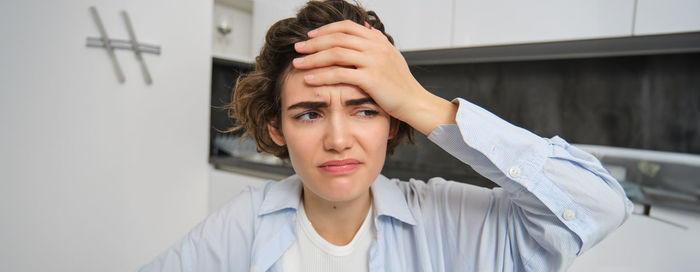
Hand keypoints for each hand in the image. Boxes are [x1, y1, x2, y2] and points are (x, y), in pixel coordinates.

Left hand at [292, 20, 455, 134]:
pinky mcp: (371, 78)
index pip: (346, 27)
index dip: (326, 30)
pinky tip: (310, 79)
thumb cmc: (401, 84)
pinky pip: (339, 73)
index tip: (310, 36)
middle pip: (337, 38)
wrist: (414, 102)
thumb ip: (377, 42)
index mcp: (378, 40)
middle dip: (314, 43)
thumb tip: (365, 28)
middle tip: (298, 48)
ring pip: (336, 53)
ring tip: (298, 64)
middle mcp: (376, 47)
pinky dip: (321, 75)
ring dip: (313, 58)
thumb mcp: (391, 56)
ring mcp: (374, 61)